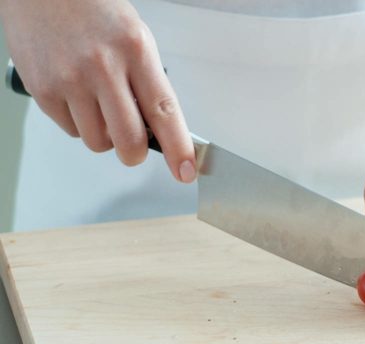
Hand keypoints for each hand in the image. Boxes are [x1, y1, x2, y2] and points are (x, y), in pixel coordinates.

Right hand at [0, 0, 194, 181]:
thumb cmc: (94, 12)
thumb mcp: (136, 39)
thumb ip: (149, 83)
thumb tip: (160, 131)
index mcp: (135, 50)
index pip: (163, 111)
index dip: (178, 148)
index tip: (186, 171)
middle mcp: (102, 66)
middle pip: (129, 141)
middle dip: (135, 153)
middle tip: (135, 145)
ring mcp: (69, 80)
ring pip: (97, 142)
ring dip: (104, 135)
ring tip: (98, 104)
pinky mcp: (42, 90)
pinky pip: (71, 130)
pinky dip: (78, 122)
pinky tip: (75, 95)